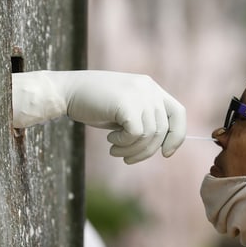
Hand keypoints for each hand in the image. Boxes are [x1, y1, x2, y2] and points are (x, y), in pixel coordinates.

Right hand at [11, 70, 185, 163]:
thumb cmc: (95, 105)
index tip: (166, 153)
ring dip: (132, 150)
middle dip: (146, 151)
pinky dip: (124, 143)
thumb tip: (165, 147)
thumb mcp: (126, 111)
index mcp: (151, 88)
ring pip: (149, 135)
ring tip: (115, 150)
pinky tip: (110, 140)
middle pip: (162, 130)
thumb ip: (146, 122)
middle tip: (126, 158)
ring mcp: (138, 93)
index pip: (179, 113)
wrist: (66, 92)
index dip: (176, 136)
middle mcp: (149, 88)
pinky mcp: (126, 102)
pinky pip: (136, 134)